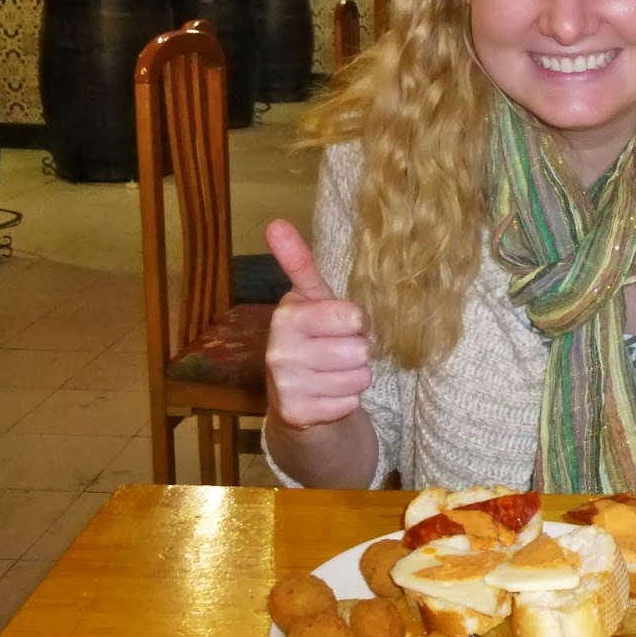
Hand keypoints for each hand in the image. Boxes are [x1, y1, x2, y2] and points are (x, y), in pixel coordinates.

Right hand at [264, 220, 372, 429]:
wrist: (296, 400)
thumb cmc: (312, 340)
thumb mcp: (311, 300)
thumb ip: (300, 264)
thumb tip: (276, 223)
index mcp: (286, 315)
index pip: (352, 316)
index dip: (356, 322)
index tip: (340, 324)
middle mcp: (279, 350)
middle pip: (359, 348)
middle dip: (357, 351)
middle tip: (336, 353)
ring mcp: (286, 384)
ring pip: (358, 376)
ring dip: (353, 376)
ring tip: (332, 374)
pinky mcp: (296, 414)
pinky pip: (350, 402)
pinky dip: (346, 400)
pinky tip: (327, 396)